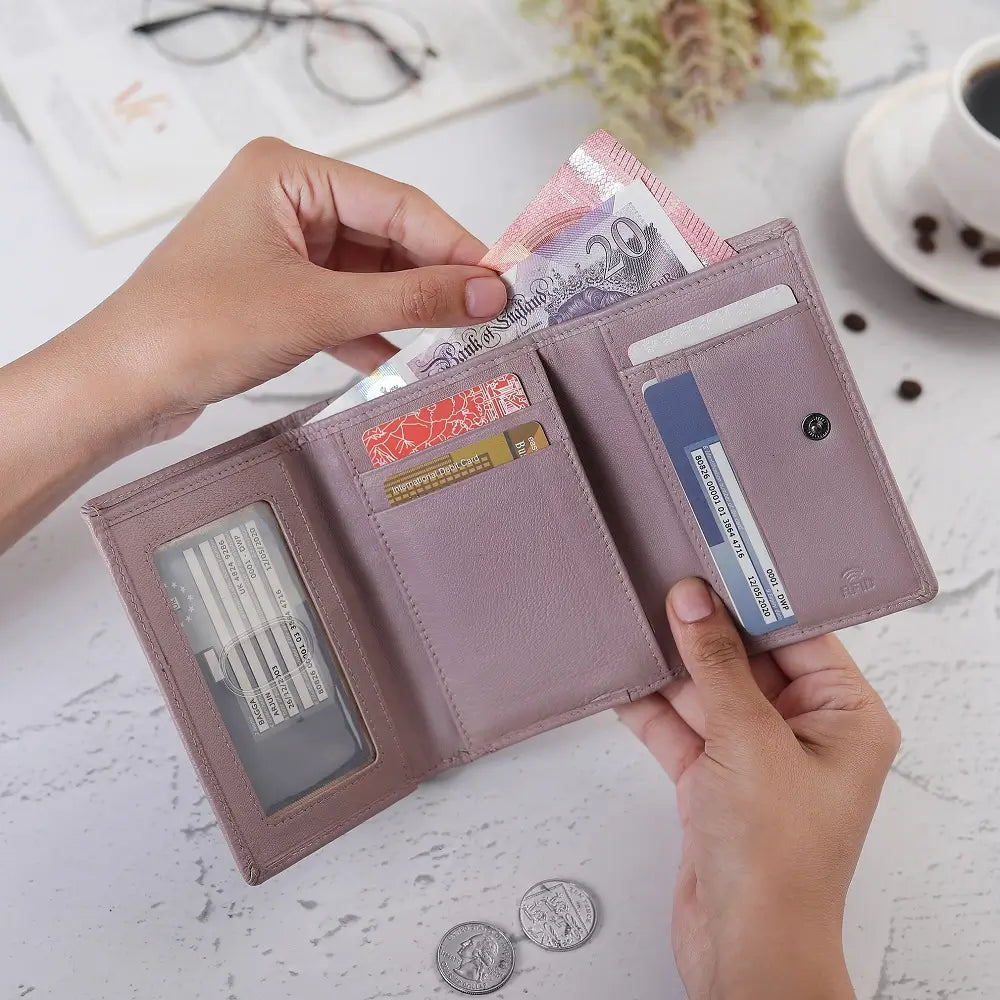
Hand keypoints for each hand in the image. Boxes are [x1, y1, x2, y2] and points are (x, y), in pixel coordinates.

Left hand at [67, 136, 508, 446]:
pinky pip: (345, 304)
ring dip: (407, 309)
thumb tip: (487, 293)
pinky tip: (405, 359)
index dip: (455, 245)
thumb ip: (409, 301)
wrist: (123, 385)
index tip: (503, 281)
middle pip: (387, 238)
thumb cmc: (196, 328)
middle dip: (434, 280)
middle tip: (489, 316)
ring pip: (369, 275)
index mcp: (288, 175)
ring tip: (459, 340)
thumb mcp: (318, 310)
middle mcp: (287, 202)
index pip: (397, 204)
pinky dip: (374, 331)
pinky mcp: (279, 293)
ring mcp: (282, 249)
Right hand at [617, 578, 899, 999]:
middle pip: (747, 658)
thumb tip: (694, 602)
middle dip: (702, 629)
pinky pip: (679, 727)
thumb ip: (716, 666)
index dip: (756, 597)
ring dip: (668, 666)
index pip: (799, 635)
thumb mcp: (748, 741)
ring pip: (706, 691)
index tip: (716, 559)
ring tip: (632, 622)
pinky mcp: (713, 780)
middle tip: (662, 583)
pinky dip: (649, 707)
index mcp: (845, 717)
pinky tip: (621, 680)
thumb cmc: (778, 862)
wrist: (742, 947)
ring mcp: (755, 756)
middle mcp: (804, 732)